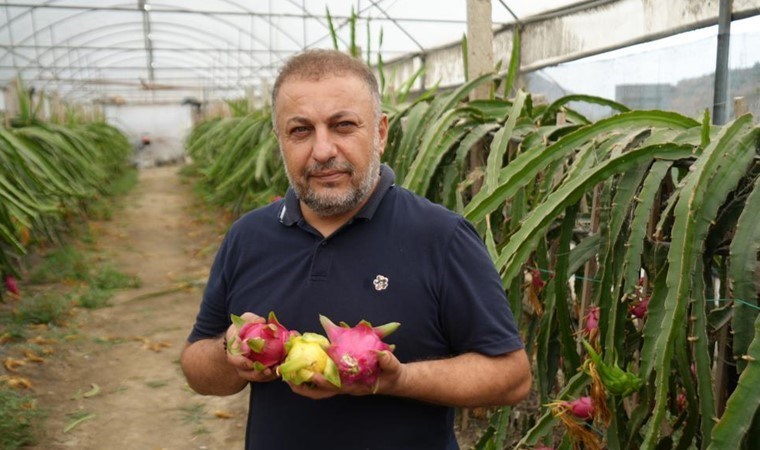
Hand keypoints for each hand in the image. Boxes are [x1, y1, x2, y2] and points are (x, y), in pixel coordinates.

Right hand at [224, 312, 279, 382]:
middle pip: (246, 373)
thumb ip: (251, 319)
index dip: (241, 362)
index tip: (250, 362)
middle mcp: (239, 363)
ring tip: (277, 371)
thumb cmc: (244, 328)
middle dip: (257, 373)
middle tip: (267, 370)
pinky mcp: (259, 371)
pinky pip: (265, 376)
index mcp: (233, 351)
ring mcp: (248, 369)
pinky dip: (273, 374)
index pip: (234, 359)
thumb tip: (261, 320)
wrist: (244, 338)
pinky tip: (282, 369)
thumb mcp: (245, 320)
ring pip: (256, 377)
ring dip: (267, 376)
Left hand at [286, 350, 403, 398]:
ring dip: (304, 385)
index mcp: (355, 386)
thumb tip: (380, 353)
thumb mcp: (393, 367)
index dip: (323, 380)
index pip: (336, 385)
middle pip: (321, 393)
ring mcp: (342, 385)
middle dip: (305, 388)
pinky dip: (311, 378)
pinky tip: (301, 368)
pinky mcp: (340, 380)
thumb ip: (387, 361)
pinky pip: (322, 382)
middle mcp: (345, 387)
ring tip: (288, 377)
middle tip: (289, 379)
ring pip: (319, 390)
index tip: (311, 373)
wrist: (393, 380)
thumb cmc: (391, 374)